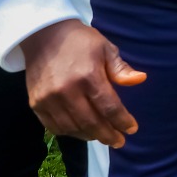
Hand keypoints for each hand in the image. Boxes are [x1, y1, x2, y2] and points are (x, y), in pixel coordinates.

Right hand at [20, 19, 145, 147]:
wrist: (43, 35)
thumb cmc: (81, 41)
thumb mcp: (105, 48)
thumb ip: (120, 69)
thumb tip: (140, 80)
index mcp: (88, 76)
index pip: (109, 107)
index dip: (122, 121)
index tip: (131, 129)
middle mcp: (67, 91)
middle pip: (91, 123)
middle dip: (108, 135)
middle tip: (119, 141)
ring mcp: (48, 99)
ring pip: (72, 128)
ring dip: (89, 135)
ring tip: (102, 136)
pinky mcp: (36, 104)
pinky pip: (54, 127)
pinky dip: (70, 132)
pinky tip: (81, 131)